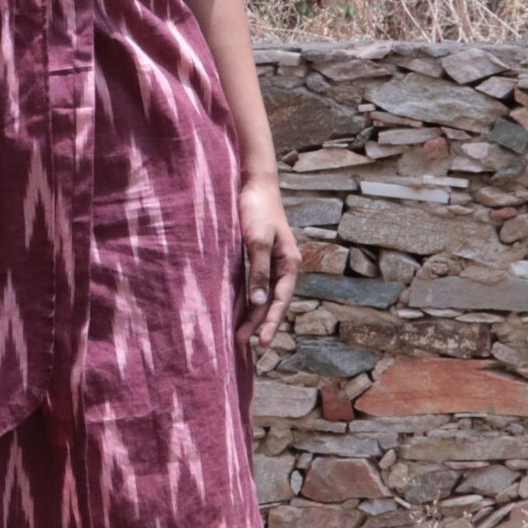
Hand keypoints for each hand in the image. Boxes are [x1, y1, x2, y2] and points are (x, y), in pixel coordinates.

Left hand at [237, 177, 298, 352]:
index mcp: (289, 263)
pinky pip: (254, 283)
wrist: (253, 183)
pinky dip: (246, 298)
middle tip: (241, 344)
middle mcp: (283, 266)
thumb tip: (259, 303)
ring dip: (252, 314)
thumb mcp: (256, 241)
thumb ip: (258, 271)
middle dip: (258, 323)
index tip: (262, 343)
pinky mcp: (257, 255)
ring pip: (262, 294)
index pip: (280, 300)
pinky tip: (237, 309)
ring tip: (239, 334)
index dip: (270, 322)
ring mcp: (271, 261)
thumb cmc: (257, 209)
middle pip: (271, 301)